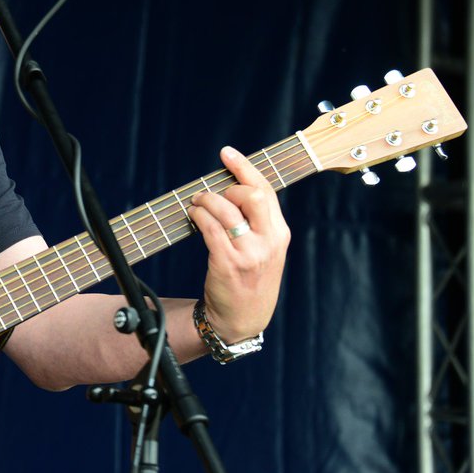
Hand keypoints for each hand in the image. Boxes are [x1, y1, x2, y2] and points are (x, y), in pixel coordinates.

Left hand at [188, 146, 290, 342]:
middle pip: (252, 196)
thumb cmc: (250, 279)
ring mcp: (249, 254)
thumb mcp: (265, 249)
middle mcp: (269, 241)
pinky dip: (198, 216)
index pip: (266, 191)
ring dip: (205, 200)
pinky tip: (193, 216)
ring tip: (196, 203)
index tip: (227, 153)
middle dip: (227, 187)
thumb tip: (231, 187)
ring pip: (226, 210)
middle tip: (212, 193)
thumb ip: (257, 221)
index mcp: (280, 234)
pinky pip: (210, 228)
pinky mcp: (228, 263)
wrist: (242, 319)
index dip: (245, 167)